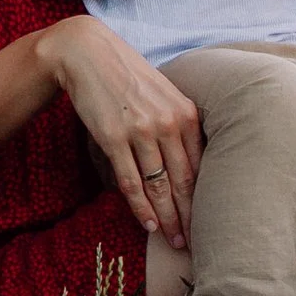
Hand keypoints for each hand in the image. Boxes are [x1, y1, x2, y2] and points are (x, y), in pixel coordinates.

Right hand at [36, 16, 201, 247]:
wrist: (86, 52)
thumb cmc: (126, 73)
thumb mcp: (163, 91)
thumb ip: (179, 121)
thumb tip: (190, 158)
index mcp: (186, 112)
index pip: (200, 166)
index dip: (204, 198)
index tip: (209, 220)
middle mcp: (168, 123)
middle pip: (184, 181)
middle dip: (189, 216)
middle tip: (193, 242)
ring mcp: (140, 131)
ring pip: (159, 186)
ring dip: (167, 218)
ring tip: (173, 241)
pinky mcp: (113, 138)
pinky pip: (131, 182)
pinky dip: (141, 207)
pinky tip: (148, 225)